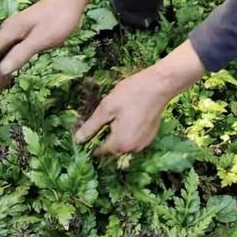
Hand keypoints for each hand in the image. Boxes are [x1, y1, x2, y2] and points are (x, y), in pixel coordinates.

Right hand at [0, 0, 99, 97]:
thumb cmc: (59, 19)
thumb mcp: (42, 39)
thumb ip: (21, 53)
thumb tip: (2, 70)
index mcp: (9, 33)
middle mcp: (7, 32)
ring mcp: (15, 32)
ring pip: (0, 56)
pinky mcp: (24, 33)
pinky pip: (10, 52)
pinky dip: (7, 65)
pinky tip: (7, 76)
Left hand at [73, 39, 206, 154]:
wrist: (158, 85)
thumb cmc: (131, 94)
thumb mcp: (106, 108)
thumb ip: (91, 127)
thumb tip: (78, 140)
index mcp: (120, 144)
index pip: (98, 151)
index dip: (90, 141)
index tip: (88, 127)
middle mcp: (133, 149)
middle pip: (111, 149)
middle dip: (104, 137)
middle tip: (103, 117)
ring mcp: (143, 144)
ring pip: (122, 144)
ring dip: (116, 134)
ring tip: (116, 116)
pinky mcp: (150, 137)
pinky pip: (133, 139)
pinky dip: (127, 132)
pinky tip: (127, 117)